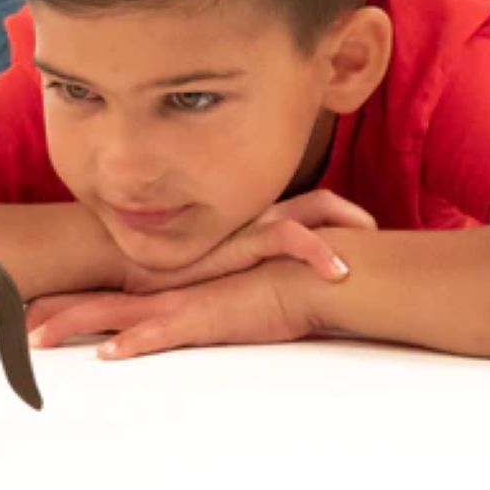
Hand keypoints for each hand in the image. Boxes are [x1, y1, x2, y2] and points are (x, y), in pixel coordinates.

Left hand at [25, 260, 316, 360]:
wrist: (303, 274)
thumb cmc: (268, 283)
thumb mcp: (219, 295)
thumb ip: (192, 303)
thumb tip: (171, 318)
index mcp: (163, 286)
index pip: (104, 290)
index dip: (65, 297)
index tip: (27, 306)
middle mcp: (162, 290)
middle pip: (94, 299)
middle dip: (50, 311)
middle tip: (9, 321)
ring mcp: (179, 303)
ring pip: (114, 314)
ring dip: (73, 325)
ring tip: (35, 339)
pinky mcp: (203, 319)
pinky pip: (161, 333)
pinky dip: (133, 343)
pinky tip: (107, 353)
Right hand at [119, 189, 376, 294]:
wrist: (114, 255)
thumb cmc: (149, 263)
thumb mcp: (196, 265)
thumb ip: (224, 269)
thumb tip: (249, 286)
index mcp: (244, 218)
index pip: (301, 206)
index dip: (335, 216)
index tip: (362, 230)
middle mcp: (250, 216)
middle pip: (316, 203)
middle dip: (351, 217)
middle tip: (375, 231)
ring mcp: (246, 226)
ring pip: (311, 215)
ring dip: (346, 233)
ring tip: (370, 257)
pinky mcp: (238, 242)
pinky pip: (287, 238)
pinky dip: (317, 252)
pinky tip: (339, 273)